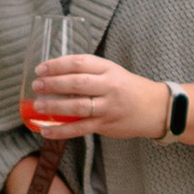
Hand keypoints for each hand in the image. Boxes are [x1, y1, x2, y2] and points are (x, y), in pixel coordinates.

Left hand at [27, 59, 193, 154]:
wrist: (157, 109)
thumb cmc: (130, 89)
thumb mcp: (113, 72)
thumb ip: (90, 72)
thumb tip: (56, 74)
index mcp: (109, 69)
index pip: (80, 62)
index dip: (58, 64)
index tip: (41, 68)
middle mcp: (109, 87)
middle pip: (77, 83)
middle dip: (53, 83)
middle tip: (37, 85)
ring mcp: (108, 107)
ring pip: (77, 106)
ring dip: (54, 106)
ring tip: (37, 106)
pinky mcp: (106, 125)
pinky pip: (80, 128)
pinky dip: (60, 131)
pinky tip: (45, 131)